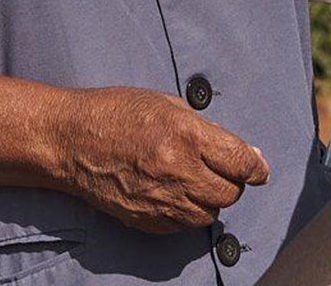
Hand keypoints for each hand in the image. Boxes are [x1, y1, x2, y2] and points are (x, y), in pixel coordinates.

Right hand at [49, 86, 269, 232]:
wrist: (71, 140)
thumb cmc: (118, 113)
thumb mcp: (168, 104)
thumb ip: (206, 129)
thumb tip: (242, 152)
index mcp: (187, 136)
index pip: (241, 162)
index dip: (256, 167)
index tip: (259, 169)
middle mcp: (177, 171)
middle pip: (229, 194)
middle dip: (233, 183)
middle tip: (223, 171)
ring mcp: (160, 199)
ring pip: (208, 215)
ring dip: (211, 201)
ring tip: (199, 182)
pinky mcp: (146, 219)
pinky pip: (182, 226)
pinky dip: (188, 213)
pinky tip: (178, 194)